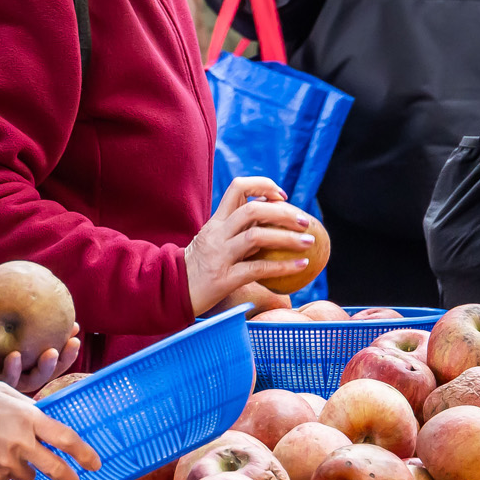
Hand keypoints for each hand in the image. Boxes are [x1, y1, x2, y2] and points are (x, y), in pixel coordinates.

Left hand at [0, 265, 71, 393]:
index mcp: (7, 351)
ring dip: (47, 369)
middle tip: (73, 340)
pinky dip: (14, 370)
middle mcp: (7, 368)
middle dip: (64, 358)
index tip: (74, 325)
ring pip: (32, 380)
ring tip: (53, 352)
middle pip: (44, 367)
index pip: (40, 347)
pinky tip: (15, 356)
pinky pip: (6, 383)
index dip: (59, 339)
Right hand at [0, 382, 101, 479]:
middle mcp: (21, 443)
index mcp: (29, 419)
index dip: (84, 453)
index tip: (94, 463)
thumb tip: (39, 415)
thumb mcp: (7, 394)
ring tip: (14, 456)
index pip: (66, 439)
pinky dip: (2, 471)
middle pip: (55, 469)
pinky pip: (3, 478)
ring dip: (27, 471)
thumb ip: (27, 408)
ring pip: (27, 476)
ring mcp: (5, 462)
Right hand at [185, 176, 314, 314]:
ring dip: (287, 237)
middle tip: (304, 222)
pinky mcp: (223, 278)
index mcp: (215, 222)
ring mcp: (219, 255)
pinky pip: (257, 269)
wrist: (170, 293)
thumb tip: (273, 222)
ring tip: (309, 242)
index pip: (238, 188)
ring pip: (256, 236)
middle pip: (252, 210)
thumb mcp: (213, 242)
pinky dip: (282, 266)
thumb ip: (237, 231)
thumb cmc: (198, 269)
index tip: (282, 196)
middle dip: (283, 213)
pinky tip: (301, 266)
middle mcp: (216, 234)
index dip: (263, 186)